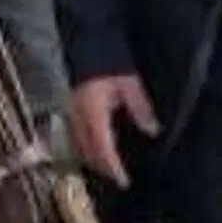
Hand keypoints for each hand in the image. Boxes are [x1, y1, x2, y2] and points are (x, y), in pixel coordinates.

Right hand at [67, 73, 159, 188]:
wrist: (87, 41)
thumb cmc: (110, 63)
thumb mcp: (130, 84)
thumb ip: (140, 109)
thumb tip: (153, 131)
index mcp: (94, 113)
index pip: (103, 148)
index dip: (113, 168)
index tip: (124, 181)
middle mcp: (78, 117)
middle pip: (88, 152)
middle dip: (103, 168)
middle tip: (119, 178)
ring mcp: (70, 113)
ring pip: (78, 146)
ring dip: (92, 160)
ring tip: (108, 167)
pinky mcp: (68, 108)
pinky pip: (74, 136)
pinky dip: (84, 148)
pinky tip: (94, 149)